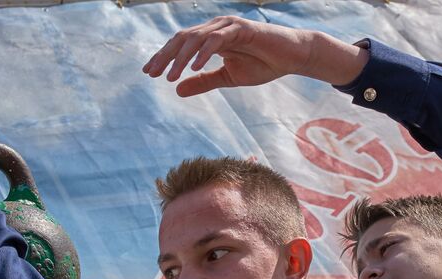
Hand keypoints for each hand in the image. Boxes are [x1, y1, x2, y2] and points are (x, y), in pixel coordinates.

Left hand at [142, 16, 367, 96]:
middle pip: (182, 38)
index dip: (164, 57)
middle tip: (151, 74)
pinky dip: (204, 53)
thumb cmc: (263, 64)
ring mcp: (228, 26)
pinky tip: (194, 68)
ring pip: (196, 38)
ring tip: (170, 76)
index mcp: (211, 37)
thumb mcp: (228, 77)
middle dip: (165, 56)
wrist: (292, 57)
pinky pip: (217, 39)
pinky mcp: (241, 29)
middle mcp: (216, 27)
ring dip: (181, 58)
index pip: (181, 44)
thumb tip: (178, 90)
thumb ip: (203, 81)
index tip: (149, 72)